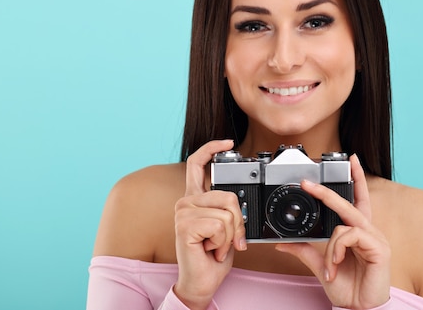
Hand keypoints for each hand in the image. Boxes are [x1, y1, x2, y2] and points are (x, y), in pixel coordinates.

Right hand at [173, 140, 246, 309]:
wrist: (202, 281)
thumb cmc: (213, 255)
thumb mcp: (226, 227)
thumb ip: (229, 209)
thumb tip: (239, 201)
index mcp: (196, 198)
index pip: (198, 163)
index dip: (212, 148)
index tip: (228, 142)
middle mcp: (186, 201)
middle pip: (228, 195)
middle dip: (238, 222)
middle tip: (228, 239)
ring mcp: (183, 212)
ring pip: (227, 213)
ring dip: (229, 235)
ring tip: (215, 245)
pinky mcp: (185, 225)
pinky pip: (220, 225)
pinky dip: (222, 242)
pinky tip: (209, 249)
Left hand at [275, 155, 390, 308]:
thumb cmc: (347, 289)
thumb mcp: (321, 266)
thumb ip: (305, 251)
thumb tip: (283, 243)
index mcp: (357, 232)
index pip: (358, 199)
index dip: (357, 179)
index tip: (351, 160)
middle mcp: (368, 231)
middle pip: (350, 202)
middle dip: (327, 191)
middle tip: (306, 182)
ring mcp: (375, 238)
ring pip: (344, 222)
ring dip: (331, 245)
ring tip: (330, 265)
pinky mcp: (379, 248)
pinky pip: (349, 236)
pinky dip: (337, 250)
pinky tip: (337, 264)